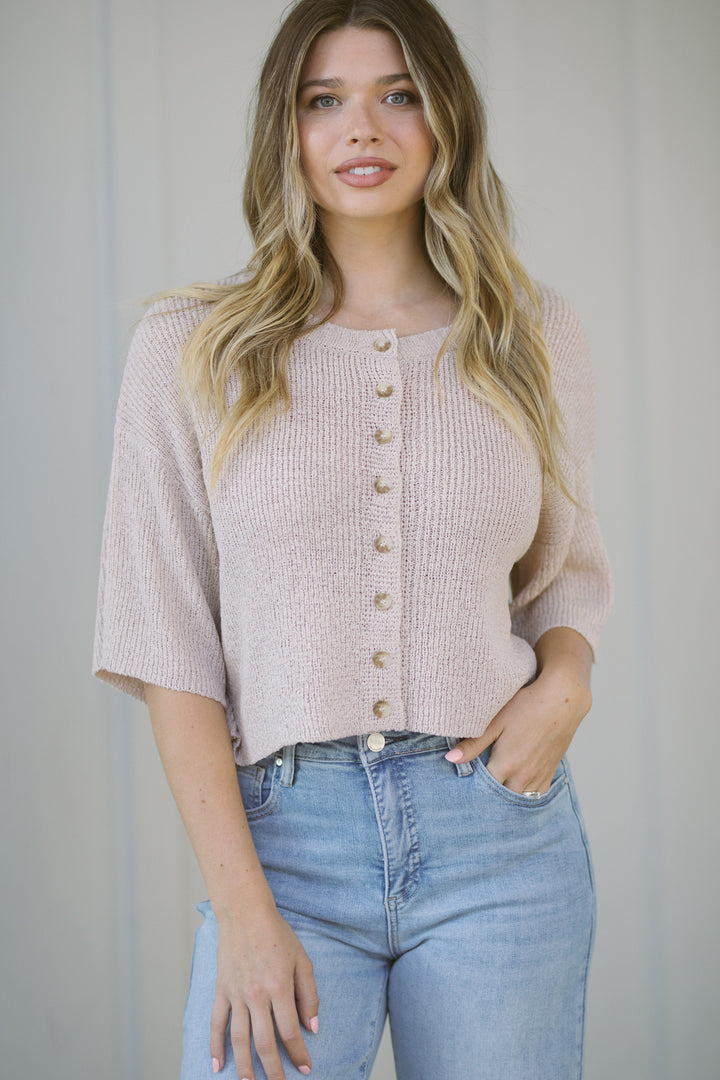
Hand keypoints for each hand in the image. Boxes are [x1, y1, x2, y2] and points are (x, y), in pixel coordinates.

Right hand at [210, 903, 318, 1079]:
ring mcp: (236, 994)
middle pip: (264, 1043)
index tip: (306, 1068)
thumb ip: (308, 995)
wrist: (245, 913)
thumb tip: (312, 1027)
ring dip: (246, 1067)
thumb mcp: (302, 960)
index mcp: (279, 988)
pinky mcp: (221, 990)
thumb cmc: (277, 934)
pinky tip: (218, 1066)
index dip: (299, 1053)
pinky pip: (217, 1023)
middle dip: (274, 1070)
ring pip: (240, 1039)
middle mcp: (256, 995)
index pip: (289, 1031)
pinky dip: (215, 1046)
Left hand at [445, 668, 591, 793]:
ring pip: (520, 798)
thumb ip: (473, 744)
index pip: (484, 789)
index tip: (465, 784)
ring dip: (509, 795)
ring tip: (498, 788)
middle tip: (480, 789)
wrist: (563, 700)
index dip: (473, 787)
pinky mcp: (551, 771)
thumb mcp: (496, 722)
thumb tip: (450, 759)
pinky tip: (519, 785)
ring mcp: (539, 775)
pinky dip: (527, 792)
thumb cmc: (527, 706)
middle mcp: (523, 775)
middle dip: (490, 796)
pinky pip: (537, 793)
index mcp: (506, 764)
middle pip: (502, 797)